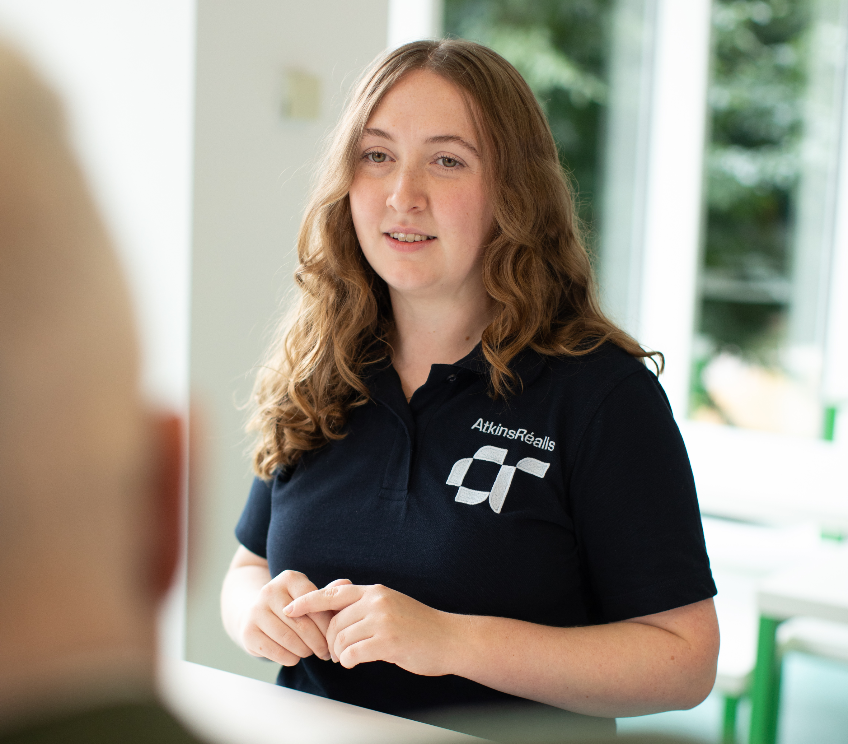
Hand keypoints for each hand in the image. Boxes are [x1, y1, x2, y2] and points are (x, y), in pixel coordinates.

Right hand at [239, 570, 349, 665]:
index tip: (335, 636)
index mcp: (289, 578)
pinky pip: (277, 653)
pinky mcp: (248, 632)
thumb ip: (328, 593)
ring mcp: (255, 610)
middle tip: (327, 652)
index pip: (314, 603)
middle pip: (303, 625)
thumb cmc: (292, 607)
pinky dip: (291, 659)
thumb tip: (347, 583)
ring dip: (305, 652)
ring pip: (290, 641)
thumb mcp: (309, 596)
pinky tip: (294, 656)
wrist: (255, 614)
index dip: (327, 624)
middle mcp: (269, 590)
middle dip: (319, 642)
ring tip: (311, 652)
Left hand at [284, 583, 455, 675]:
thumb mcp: (390, 604)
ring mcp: (382, 620)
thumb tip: (335, 599)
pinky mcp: (388, 641)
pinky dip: (349, 660)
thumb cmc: (419, 625)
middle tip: (334, 652)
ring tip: (347, 658)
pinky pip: (353, 653)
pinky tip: (354, 661)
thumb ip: (364, 603)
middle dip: (328, 640)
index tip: (290, 609)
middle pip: (333, 622)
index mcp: (374, 591)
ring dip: (339, 653)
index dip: (307, 602)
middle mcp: (376, 601)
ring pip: (341, 638)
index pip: (332, 593)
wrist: (449, 638)